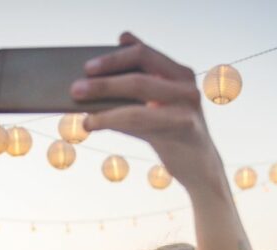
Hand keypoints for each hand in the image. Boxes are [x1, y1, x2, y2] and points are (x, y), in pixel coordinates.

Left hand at [72, 32, 221, 192]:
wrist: (200, 169)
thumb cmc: (170, 137)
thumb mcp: (152, 111)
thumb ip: (132, 93)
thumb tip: (91, 82)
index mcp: (178, 73)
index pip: (143, 53)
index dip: (114, 57)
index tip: (88, 66)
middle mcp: (186, 83)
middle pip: (139, 69)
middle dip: (104, 77)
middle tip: (76, 87)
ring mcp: (188, 103)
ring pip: (138, 91)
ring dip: (104, 96)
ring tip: (79, 106)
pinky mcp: (185, 125)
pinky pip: (141, 117)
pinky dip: (111, 119)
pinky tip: (91, 123)